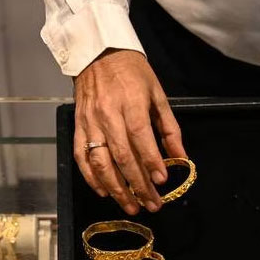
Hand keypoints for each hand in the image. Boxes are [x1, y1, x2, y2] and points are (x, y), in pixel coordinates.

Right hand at [73, 49, 186, 214]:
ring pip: (100, 162)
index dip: (150, 161)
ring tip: (130, 205)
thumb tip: (181, 157)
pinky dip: (91, 177)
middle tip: (151, 204)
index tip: (161, 182)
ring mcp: (90, 122)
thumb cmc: (132, 73)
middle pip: (122, 156)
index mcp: (131, 103)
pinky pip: (82, 156)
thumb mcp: (157, 94)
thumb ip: (169, 128)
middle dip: (138, 184)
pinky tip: (104, 191)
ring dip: (116, 188)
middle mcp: (108, 114)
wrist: (98, 53)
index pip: (140, 137)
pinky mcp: (78, 126)